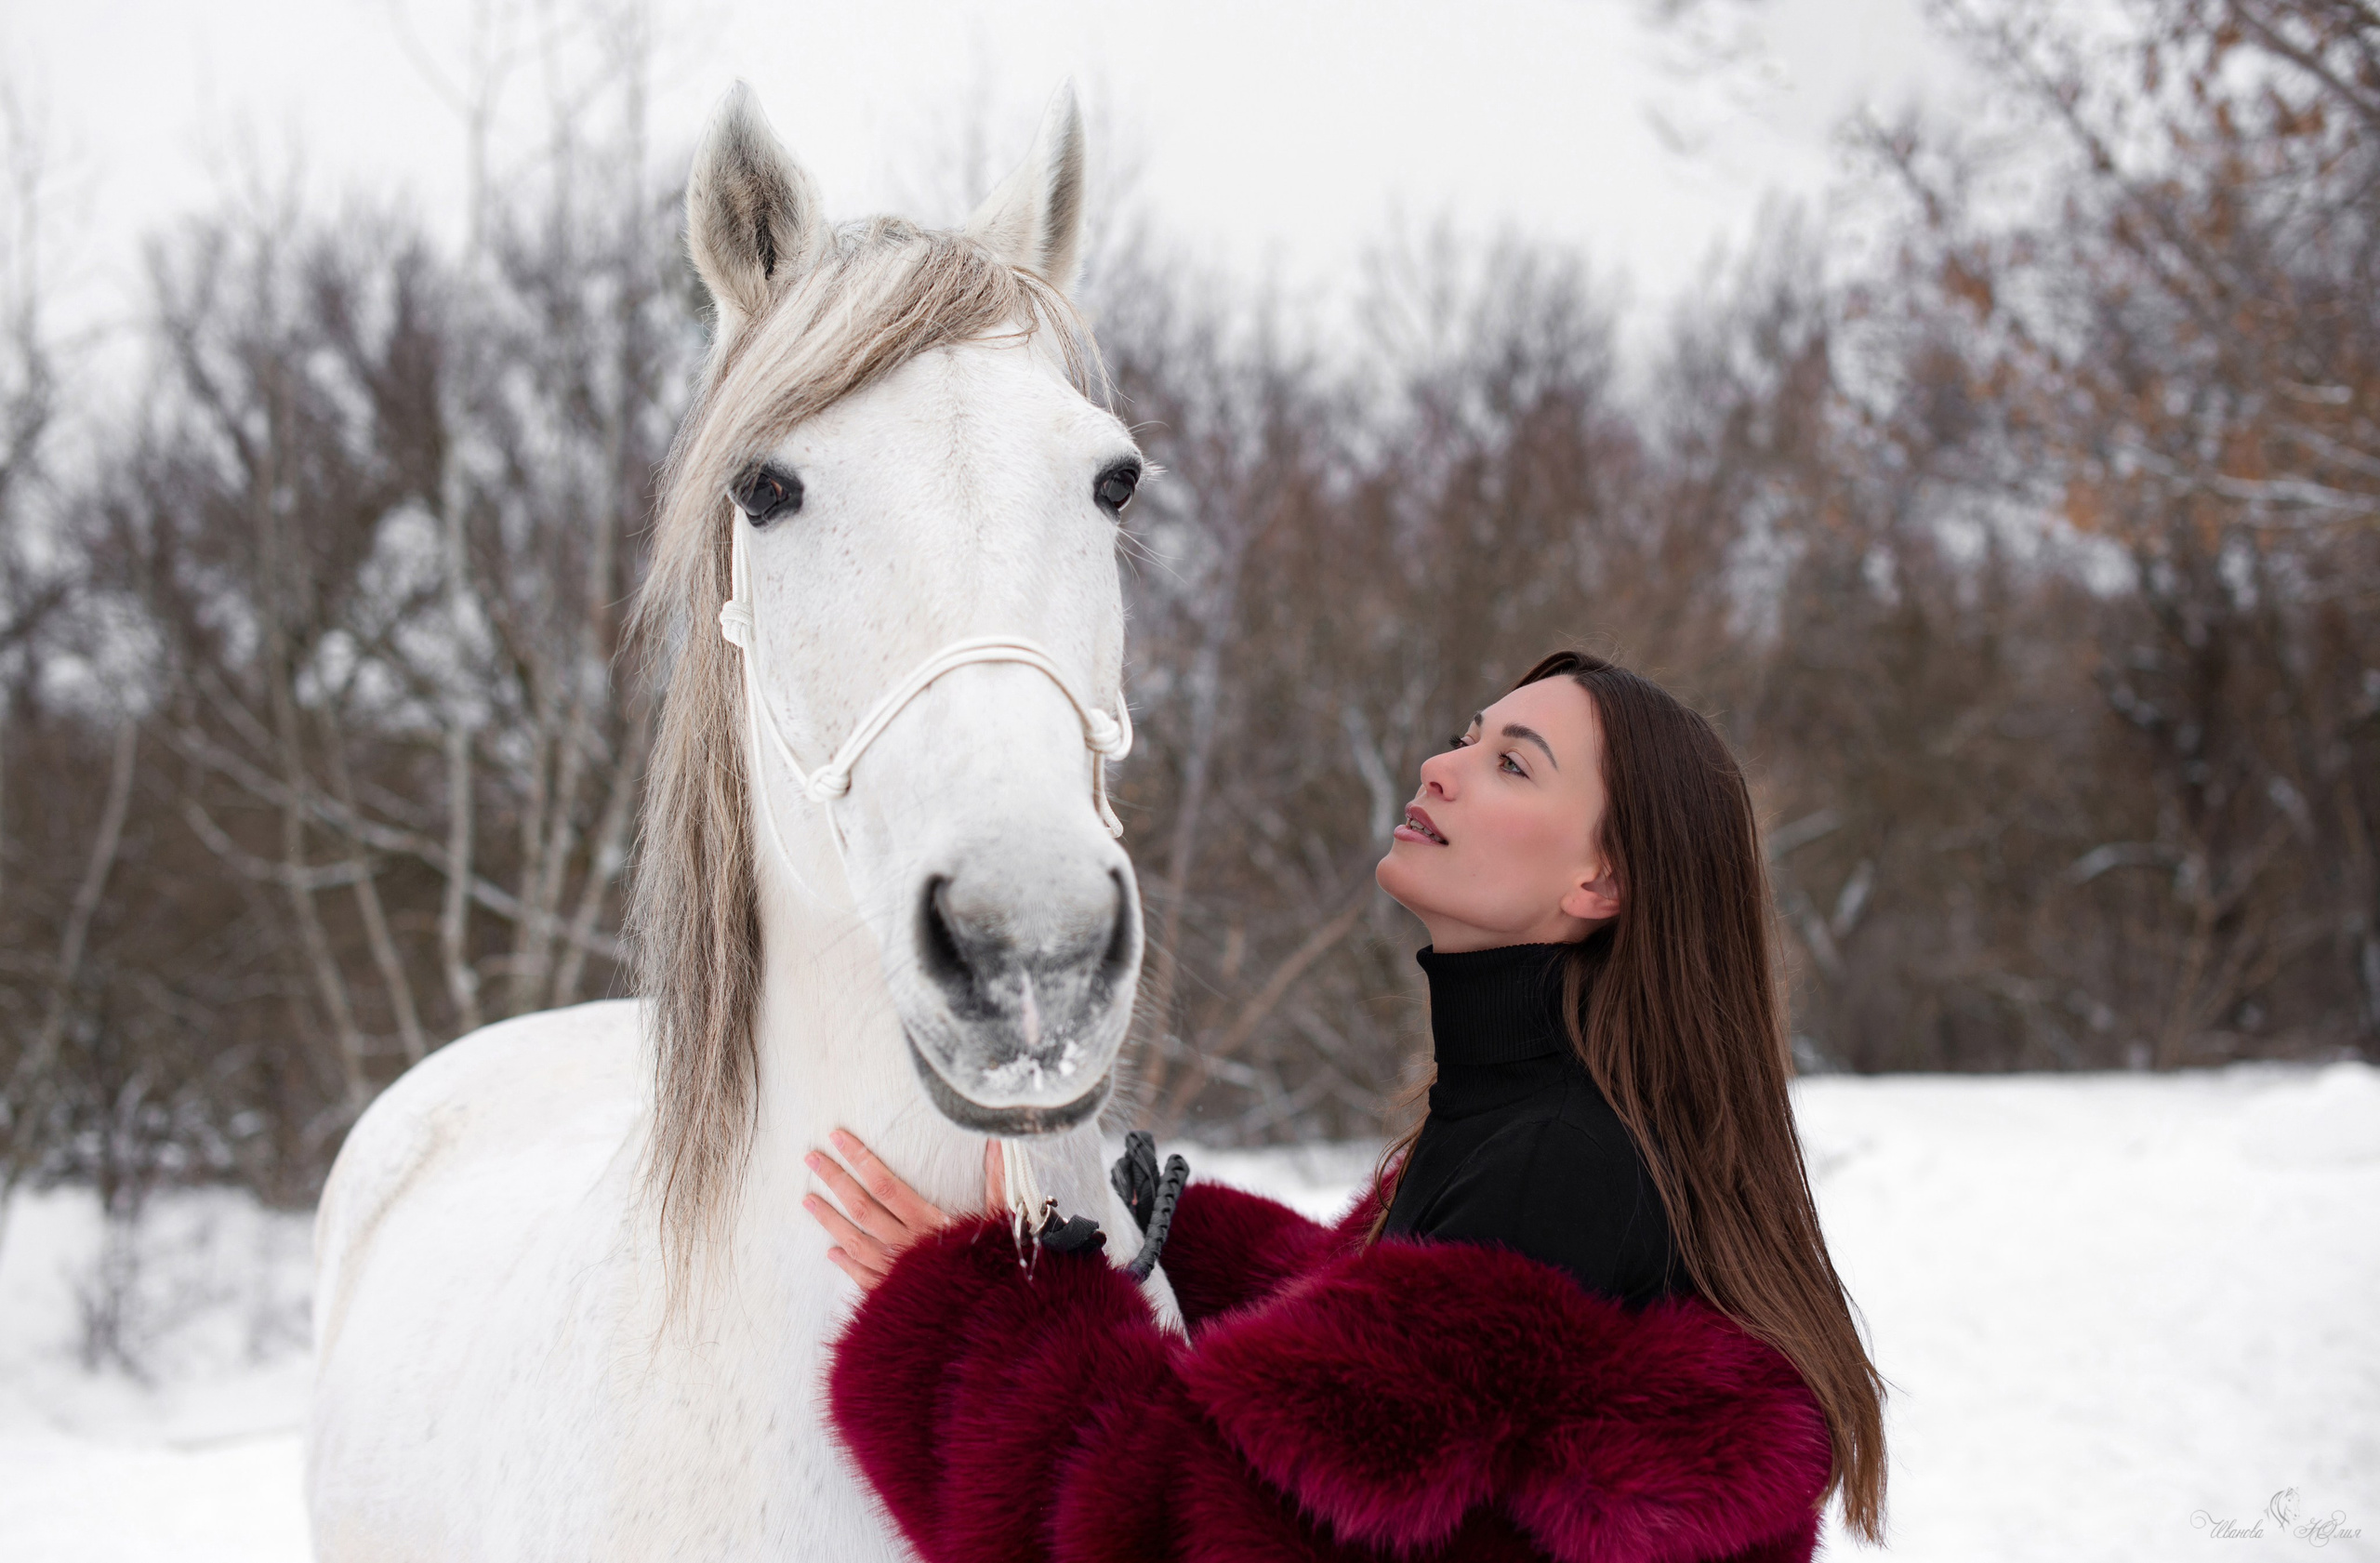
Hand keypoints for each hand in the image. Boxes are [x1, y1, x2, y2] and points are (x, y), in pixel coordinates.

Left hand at [803, 1130, 1004, 1291]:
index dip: (859, 1159)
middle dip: (834, 1180)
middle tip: (811, 1158)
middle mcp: (905, 1245)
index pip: (884, 1184)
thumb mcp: (1000, 1219)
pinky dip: (845, 1263)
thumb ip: (998, 1177)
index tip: (837, 1138)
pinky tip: (832, 1252)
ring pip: (852, 1241)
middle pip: (860, 1207)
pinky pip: (861, 1277)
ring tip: (807, 1200)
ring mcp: (894, 1273)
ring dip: (828, 1219)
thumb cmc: (996, 1267)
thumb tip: (998, 1139)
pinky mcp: (892, 1297)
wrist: (987, 1322)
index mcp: (928, 1224)